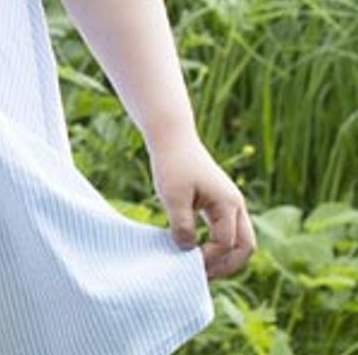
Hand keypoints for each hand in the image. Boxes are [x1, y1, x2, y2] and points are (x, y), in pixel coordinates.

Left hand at [150, 133, 254, 277]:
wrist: (173, 139)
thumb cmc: (172, 165)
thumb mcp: (172, 195)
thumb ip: (181, 223)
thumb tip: (187, 250)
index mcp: (228, 203)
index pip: (227, 242)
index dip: (210, 258)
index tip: (188, 265)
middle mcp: (236, 206)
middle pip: (246, 246)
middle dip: (228, 265)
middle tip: (203, 277)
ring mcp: (231, 204)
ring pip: (241, 240)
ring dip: (226, 258)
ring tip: (202, 270)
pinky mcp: (221, 204)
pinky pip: (229, 232)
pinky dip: (220, 246)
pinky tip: (198, 251)